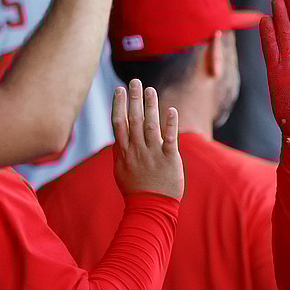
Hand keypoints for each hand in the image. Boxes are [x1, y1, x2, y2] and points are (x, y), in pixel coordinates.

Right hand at [112, 79, 182, 198]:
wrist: (150, 208)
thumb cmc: (136, 190)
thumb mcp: (121, 170)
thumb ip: (121, 152)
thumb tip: (119, 139)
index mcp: (123, 152)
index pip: (119, 123)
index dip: (119, 104)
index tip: (119, 89)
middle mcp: (136, 150)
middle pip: (134, 119)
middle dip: (133, 98)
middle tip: (134, 81)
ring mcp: (152, 153)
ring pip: (150, 124)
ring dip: (151, 105)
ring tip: (150, 89)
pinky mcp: (169, 158)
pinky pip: (169, 137)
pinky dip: (170, 123)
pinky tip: (171, 109)